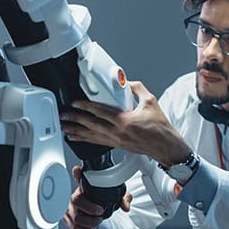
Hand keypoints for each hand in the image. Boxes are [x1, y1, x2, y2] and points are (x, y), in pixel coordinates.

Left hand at [60, 81, 192, 166]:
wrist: (165, 146)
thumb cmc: (160, 127)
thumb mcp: (150, 102)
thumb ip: (137, 89)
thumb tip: (126, 82)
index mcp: (125, 121)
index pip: (101, 112)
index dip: (86, 107)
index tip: (75, 103)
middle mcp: (118, 132)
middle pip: (92, 125)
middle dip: (75, 120)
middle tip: (63, 116)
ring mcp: (116, 141)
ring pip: (92, 136)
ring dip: (76, 131)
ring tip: (64, 128)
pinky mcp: (117, 145)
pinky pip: (97, 142)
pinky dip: (85, 140)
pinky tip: (77, 138)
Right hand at [62, 166, 131, 228]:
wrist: (89, 217)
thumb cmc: (98, 204)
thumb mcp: (111, 199)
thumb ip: (121, 200)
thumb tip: (126, 206)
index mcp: (85, 188)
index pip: (79, 178)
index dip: (77, 174)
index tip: (78, 170)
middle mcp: (75, 197)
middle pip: (76, 200)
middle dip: (90, 208)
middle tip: (100, 212)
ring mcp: (70, 209)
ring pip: (76, 217)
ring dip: (90, 222)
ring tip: (97, 221)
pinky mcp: (67, 220)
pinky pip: (74, 227)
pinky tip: (90, 228)